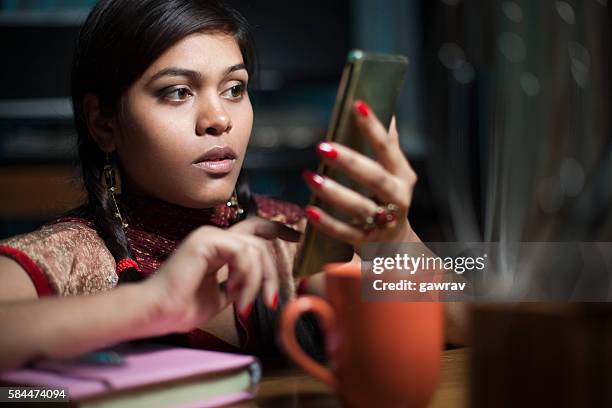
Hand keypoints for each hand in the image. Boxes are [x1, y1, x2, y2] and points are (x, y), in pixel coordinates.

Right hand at [143, 218, 298, 332]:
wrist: (158, 313)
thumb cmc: (182, 308)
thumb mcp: (220, 296)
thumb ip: (238, 284)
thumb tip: (257, 285)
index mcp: (217, 246)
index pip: (253, 229)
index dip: (277, 229)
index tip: (297, 236)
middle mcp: (214, 236)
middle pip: (259, 243)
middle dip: (271, 273)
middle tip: (270, 300)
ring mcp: (209, 236)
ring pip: (254, 250)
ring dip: (256, 281)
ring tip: (243, 303)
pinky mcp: (206, 240)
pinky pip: (242, 253)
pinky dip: (245, 276)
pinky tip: (234, 292)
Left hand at [303, 100, 418, 250]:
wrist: (396, 244)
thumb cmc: (390, 199)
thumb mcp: (395, 173)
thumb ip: (389, 146)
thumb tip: (388, 112)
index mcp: (402, 176)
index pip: (387, 148)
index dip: (374, 127)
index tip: (357, 106)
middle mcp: (396, 198)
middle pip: (375, 178)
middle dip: (350, 162)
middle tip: (323, 147)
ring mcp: (382, 221)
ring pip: (359, 206)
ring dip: (334, 192)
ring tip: (310, 177)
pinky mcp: (365, 241)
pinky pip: (344, 232)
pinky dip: (327, 222)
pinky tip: (310, 211)